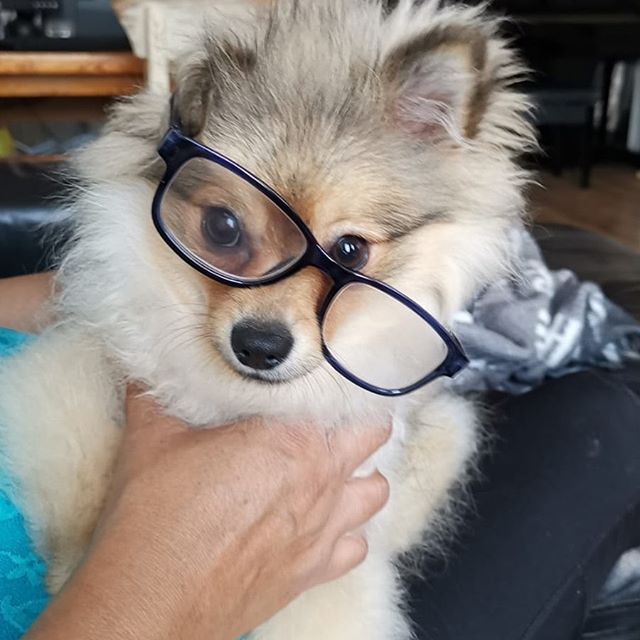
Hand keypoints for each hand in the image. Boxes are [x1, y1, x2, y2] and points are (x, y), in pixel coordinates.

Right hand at [27, 387, 390, 639]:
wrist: (155, 598)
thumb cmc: (159, 514)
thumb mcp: (152, 438)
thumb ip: (158, 395)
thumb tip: (148, 368)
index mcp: (294, 438)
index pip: (346, 397)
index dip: (342, 385)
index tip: (331, 379)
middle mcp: (324, 479)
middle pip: (374, 436)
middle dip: (359, 424)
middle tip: (332, 420)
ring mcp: (326, 528)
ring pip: (375, 491)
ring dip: (360, 477)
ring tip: (333, 471)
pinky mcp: (315, 571)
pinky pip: (357, 547)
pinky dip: (347, 534)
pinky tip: (321, 526)